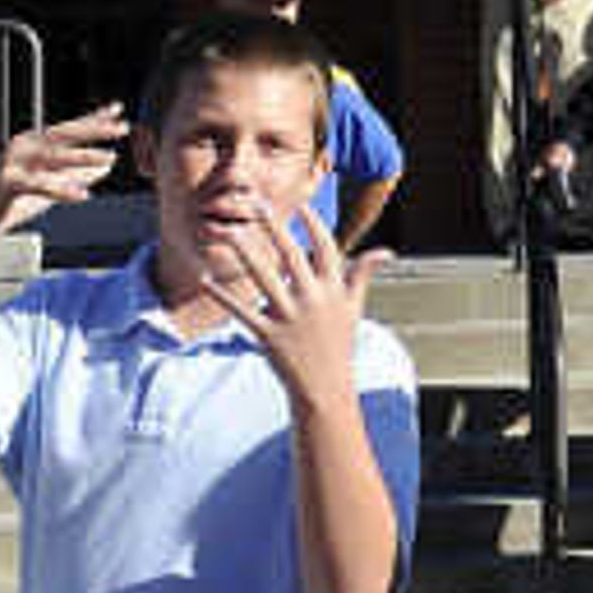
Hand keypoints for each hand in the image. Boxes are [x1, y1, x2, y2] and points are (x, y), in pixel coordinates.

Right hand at [0, 105, 130, 249]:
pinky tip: (84, 195)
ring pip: (53, 157)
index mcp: (32, 143)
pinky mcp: (6, 184)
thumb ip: (77, 173)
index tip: (118, 110)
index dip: (93, 118)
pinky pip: (38, 185)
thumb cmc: (10, 203)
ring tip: (110, 158)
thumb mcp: (51, 186)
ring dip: (84, 157)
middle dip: (94, 130)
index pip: (68, 128)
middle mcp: (22, 147)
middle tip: (122, 128)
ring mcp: (12, 163)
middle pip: (63, 135)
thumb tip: (110, 163)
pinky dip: (62, 190)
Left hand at [198, 196, 374, 400]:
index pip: (326, 248)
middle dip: (273, 227)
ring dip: (244, 252)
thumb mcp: (354, 307)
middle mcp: (313, 300)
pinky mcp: (268, 335)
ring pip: (263, 277)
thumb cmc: (339, 344)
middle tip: (256, 204)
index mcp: (334, 290)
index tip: (300, 207)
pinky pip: (242, 311)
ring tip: (228, 232)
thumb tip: (386, 251)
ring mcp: (289, 318)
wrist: (325, 389)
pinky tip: (206, 280)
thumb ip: (363, 275)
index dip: (314, 225)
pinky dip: (222, 296)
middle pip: (290, 255)